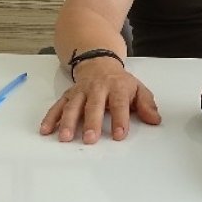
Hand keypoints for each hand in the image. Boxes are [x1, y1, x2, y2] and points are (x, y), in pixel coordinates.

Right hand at [39, 58, 160, 143]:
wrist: (99, 63)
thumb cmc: (120, 83)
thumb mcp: (138, 89)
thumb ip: (147, 105)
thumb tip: (155, 120)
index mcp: (117, 87)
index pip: (119, 104)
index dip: (120, 119)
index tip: (119, 135)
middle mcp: (97, 89)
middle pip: (93, 106)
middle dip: (91, 122)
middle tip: (90, 139)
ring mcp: (80, 92)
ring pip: (73, 106)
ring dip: (67, 121)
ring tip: (65, 137)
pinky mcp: (68, 95)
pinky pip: (57, 106)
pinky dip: (50, 118)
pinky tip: (45, 130)